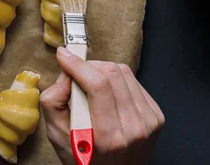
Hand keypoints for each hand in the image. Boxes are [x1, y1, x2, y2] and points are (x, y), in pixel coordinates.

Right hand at [41, 47, 164, 164]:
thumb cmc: (83, 158)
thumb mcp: (57, 134)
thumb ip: (54, 101)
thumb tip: (66, 71)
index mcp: (108, 135)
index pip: (97, 85)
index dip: (78, 64)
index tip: (64, 55)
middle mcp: (133, 128)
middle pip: (112, 73)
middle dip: (89, 65)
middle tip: (76, 73)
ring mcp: (148, 121)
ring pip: (124, 73)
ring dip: (102, 71)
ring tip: (91, 85)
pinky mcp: (156, 116)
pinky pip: (134, 82)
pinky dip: (117, 80)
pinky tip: (108, 94)